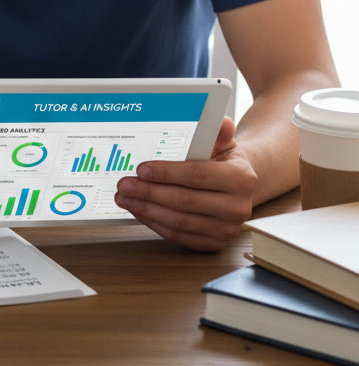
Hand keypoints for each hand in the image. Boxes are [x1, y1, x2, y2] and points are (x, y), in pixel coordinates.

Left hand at [113, 116, 258, 250]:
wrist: (237, 187)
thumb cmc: (223, 162)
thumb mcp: (223, 143)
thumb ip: (218, 133)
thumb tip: (220, 122)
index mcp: (241, 179)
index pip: (196, 175)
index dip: (166, 173)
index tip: (141, 169)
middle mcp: (237, 207)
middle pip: (184, 201)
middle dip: (148, 192)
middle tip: (124, 184)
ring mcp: (226, 229)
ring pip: (178, 221)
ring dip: (146, 209)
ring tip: (124, 198)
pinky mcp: (214, 244)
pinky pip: (178, 235)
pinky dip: (154, 223)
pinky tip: (138, 210)